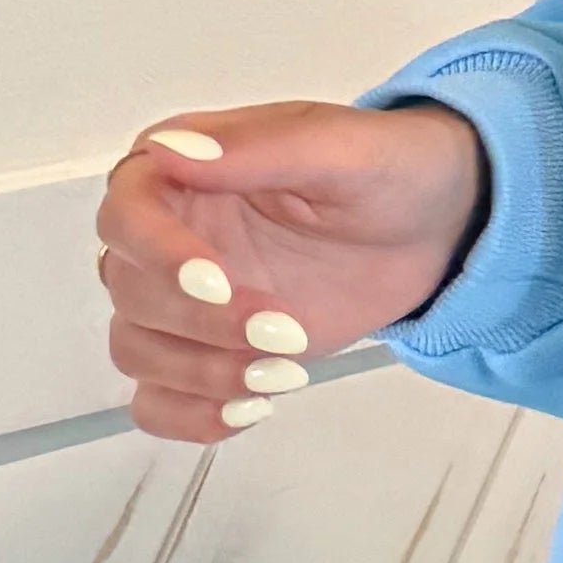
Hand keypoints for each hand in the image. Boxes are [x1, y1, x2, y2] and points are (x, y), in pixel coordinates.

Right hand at [98, 98, 488, 444]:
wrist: (436, 228)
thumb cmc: (390, 170)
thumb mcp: (341, 147)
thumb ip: (259, 148)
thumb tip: (172, 150)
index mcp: (184, 169)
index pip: (126, 213)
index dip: (157, 253)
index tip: (217, 283)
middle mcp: (169, 233)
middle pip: (129, 290)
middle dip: (200, 323)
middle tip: (284, 331)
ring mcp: (185, 298)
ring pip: (136, 348)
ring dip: (199, 372)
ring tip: (286, 371)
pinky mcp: (210, 350)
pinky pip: (157, 399)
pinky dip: (189, 416)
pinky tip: (251, 410)